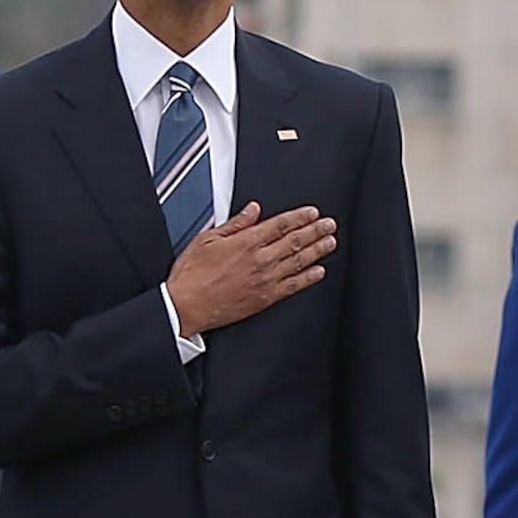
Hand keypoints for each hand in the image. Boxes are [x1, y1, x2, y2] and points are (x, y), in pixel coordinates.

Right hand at [167, 204, 334, 335]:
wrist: (186, 307)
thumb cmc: (192, 274)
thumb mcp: (207, 240)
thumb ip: (235, 224)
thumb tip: (253, 210)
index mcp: (246, 243)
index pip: (280, 225)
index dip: (299, 217)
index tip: (313, 213)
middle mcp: (260, 260)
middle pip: (294, 241)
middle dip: (315, 231)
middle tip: (330, 224)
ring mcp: (265, 280)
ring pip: (298, 261)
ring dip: (317, 250)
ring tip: (330, 242)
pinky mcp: (265, 298)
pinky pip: (293, 286)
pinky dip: (308, 278)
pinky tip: (319, 272)